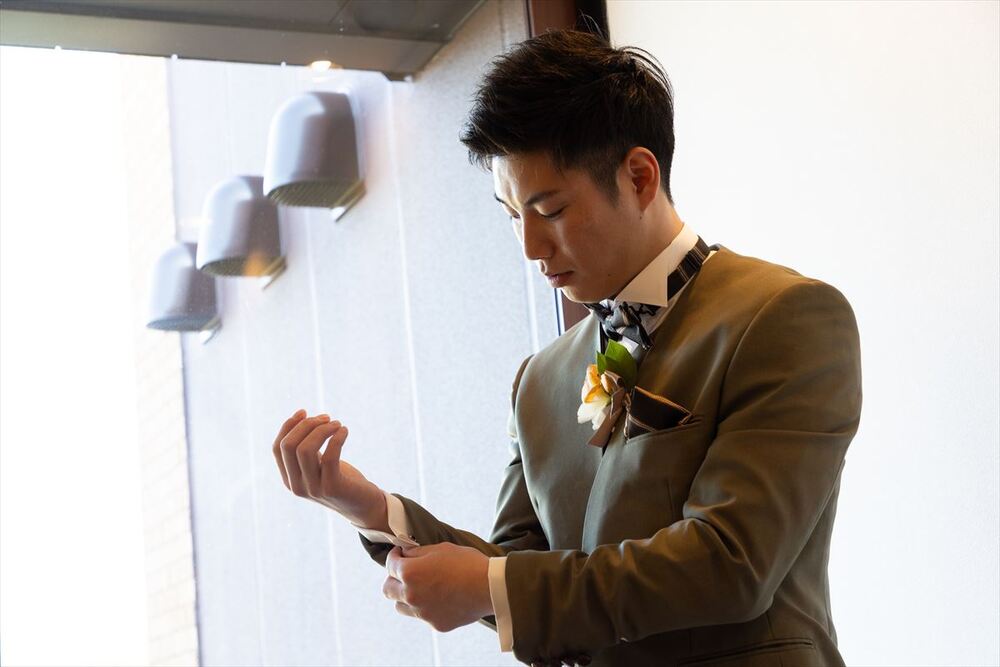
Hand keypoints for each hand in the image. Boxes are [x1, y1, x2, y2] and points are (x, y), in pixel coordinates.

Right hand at [271, 408, 385, 527]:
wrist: (362, 505)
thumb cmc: (340, 479)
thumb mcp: (317, 464)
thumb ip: (306, 448)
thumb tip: (301, 415)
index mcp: (289, 479)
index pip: (277, 447)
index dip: (289, 426)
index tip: (305, 412)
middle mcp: (296, 486)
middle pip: (289, 445)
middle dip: (307, 425)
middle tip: (327, 418)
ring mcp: (313, 489)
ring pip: (305, 449)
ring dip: (322, 429)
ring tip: (337, 424)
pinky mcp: (333, 488)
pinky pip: (330, 455)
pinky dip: (337, 437)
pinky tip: (345, 431)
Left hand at [382, 543, 492, 632]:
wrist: (490, 587)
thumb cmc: (467, 563)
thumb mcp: (440, 548)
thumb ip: (417, 552)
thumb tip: (406, 554)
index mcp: (410, 573)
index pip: (390, 564)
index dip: (395, 556)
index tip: (401, 554)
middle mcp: (411, 595)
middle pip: (388, 589)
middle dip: (393, 577)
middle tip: (405, 571)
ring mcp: (422, 613)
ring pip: (400, 606)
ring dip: (405, 595)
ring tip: (420, 587)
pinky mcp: (435, 624)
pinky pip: (422, 615)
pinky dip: (425, 607)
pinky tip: (440, 597)